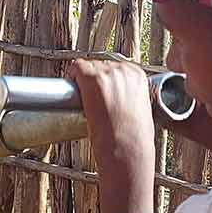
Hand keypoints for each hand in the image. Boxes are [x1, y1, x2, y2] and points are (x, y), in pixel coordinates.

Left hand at [68, 60, 155, 178]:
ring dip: (83, 78)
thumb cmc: (133, 138)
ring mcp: (107, 73)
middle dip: (94, 78)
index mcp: (138, 77)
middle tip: (89, 95)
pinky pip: (76, 67)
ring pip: (89, 66)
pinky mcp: (91, 78)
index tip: (100, 88)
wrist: (126, 147)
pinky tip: (71, 85)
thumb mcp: (140, 113)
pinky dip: (72, 75)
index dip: (106, 78)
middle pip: (102, 65)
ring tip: (80, 94)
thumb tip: (120, 104)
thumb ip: (130, 101)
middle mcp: (124, 70)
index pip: (117, 67)